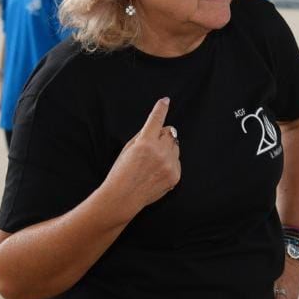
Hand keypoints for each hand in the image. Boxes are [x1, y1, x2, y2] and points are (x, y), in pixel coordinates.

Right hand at [105, 97, 180, 212]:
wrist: (123, 197)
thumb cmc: (121, 172)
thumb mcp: (128, 149)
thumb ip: (144, 136)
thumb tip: (159, 128)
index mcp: (145, 142)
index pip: (156, 119)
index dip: (161, 108)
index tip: (165, 101)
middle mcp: (160, 152)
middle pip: (169, 133)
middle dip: (161, 136)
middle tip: (151, 147)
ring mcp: (169, 164)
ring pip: (175, 147)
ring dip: (167, 150)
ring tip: (152, 162)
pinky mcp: (175, 176)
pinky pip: (177, 162)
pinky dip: (169, 164)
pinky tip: (156, 172)